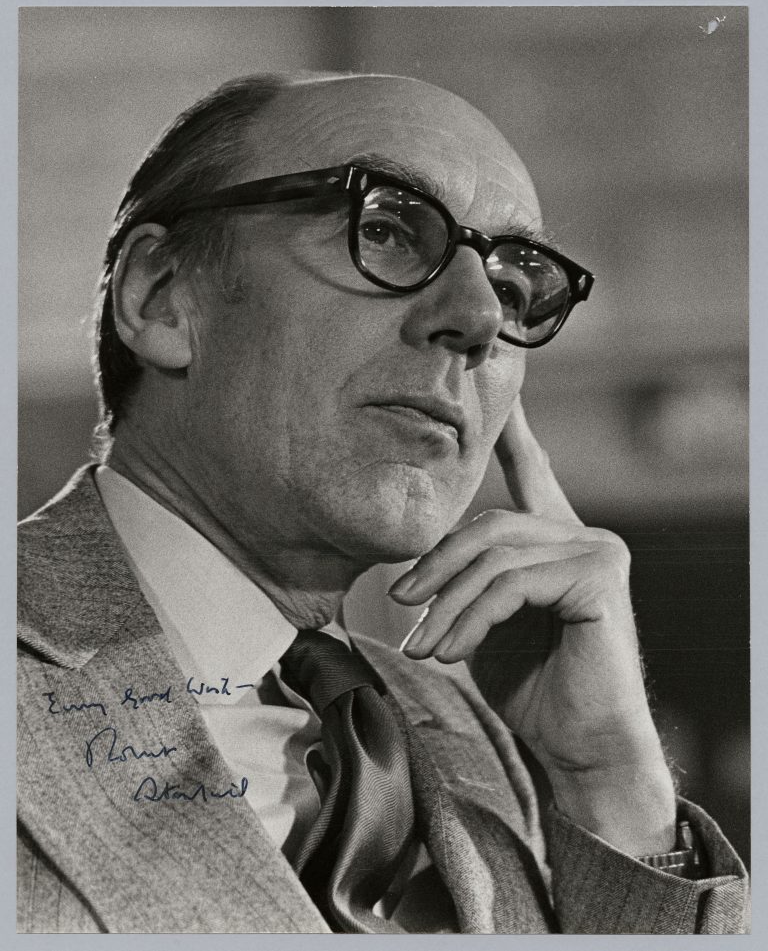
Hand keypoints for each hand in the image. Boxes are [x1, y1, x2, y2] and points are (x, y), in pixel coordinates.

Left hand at [389, 397, 676, 853]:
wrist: (582, 749)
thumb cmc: (533, 690)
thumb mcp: (487, 624)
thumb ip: (469, 584)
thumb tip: (411, 571)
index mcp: (558, 541)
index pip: (531, 474)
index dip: (512, 436)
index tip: (500, 399)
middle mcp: (584, 536)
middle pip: (490, 526)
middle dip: (437, 564)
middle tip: (401, 601)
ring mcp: (597, 551)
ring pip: (495, 557)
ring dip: (448, 603)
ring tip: (423, 646)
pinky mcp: (599, 578)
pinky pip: (513, 585)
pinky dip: (472, 618)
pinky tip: (451, 653)